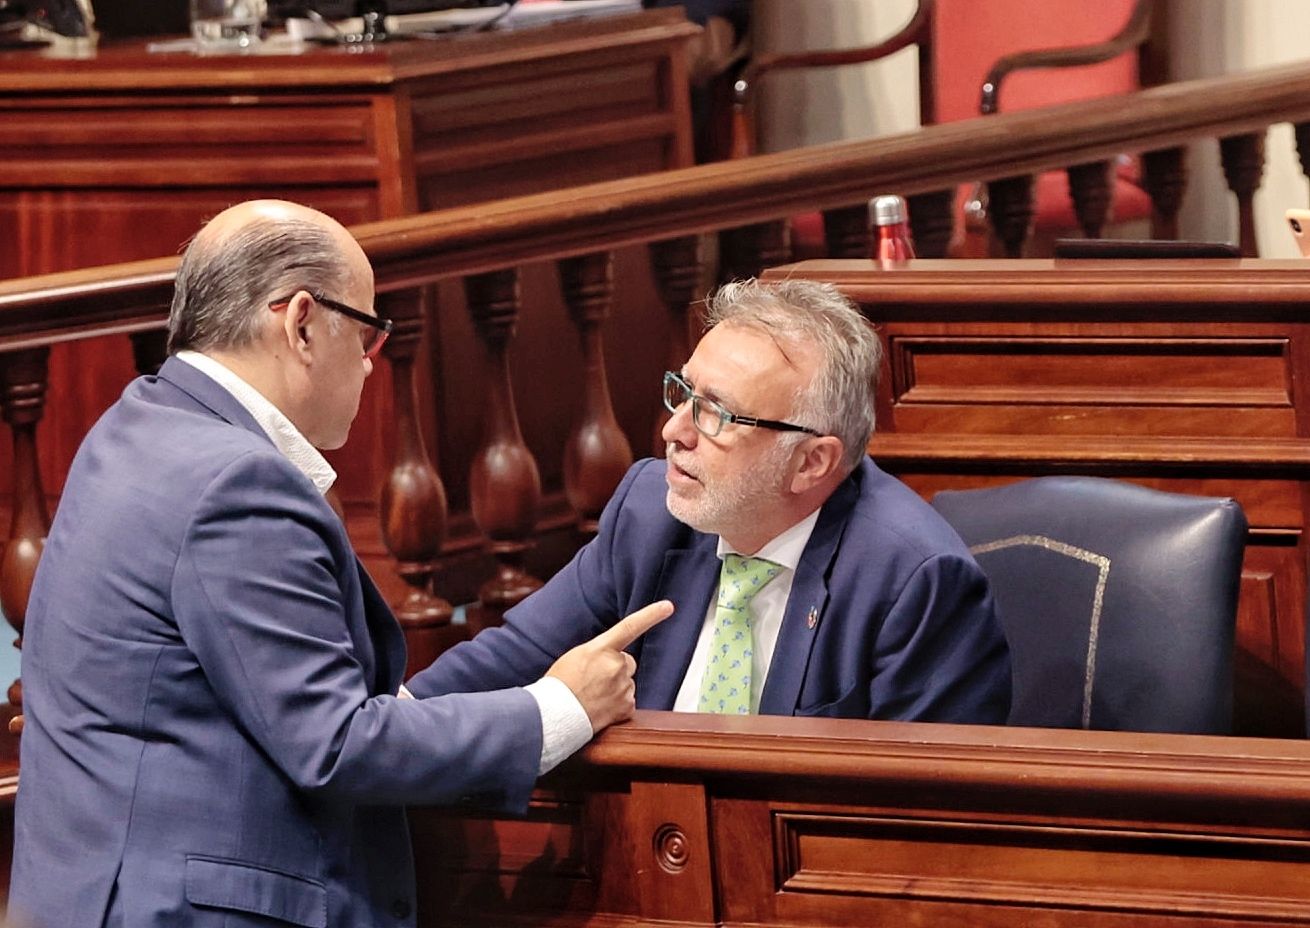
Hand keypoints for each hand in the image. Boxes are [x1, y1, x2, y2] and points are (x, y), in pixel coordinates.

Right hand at [546, 600, 674, 732]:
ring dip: (615, 689)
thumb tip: (611, 659)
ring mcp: (623, 687)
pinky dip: (616, 706)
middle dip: (616, 669)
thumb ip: (598, 653)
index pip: (630, 626)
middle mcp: (616, 665)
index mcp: (601, 649)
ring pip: (626, 683)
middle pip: (627, 662)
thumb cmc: (559, 685)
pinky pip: (627, 703)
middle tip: (594, 681)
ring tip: (592, 696)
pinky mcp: (626, 707)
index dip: (651, 615)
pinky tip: (600, 708)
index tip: (668, 606)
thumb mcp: (576, 657)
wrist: (553, 716)